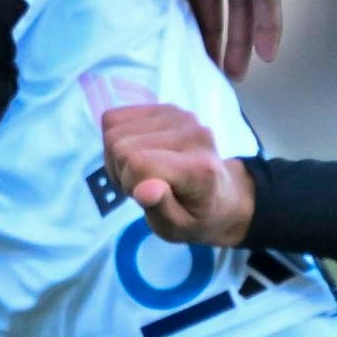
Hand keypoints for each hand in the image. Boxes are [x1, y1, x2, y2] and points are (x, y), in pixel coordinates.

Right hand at [98, 101, 251, 246]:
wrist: (222, 196)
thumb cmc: (195, 216)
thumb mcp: (177, 228)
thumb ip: (161, 209)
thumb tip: (144, 189)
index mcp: (198, 168)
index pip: (137, 162)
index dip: (129, 184)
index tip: (144, 198)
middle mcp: (193, 134)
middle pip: (120, 144)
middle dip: (120, 170)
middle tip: (141, 187)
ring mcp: (181, 116)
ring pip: (114, 129)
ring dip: (117, 155)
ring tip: (140, 172)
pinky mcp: (166, 108)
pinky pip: (116, 118)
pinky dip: (117, 138)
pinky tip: (137, 154)